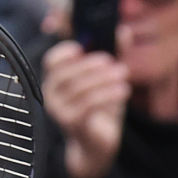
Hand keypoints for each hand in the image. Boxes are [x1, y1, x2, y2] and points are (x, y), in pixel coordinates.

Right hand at [42, 40, 130, 177]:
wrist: (97, 145)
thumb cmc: (100, 109)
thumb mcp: (108, 79)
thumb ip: (115, 54)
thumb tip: (125, 31)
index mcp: (56, 79)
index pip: (52, 60)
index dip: (65, 51)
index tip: (82, 46)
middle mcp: (52, 94)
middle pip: (68, 73)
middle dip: (92, 65)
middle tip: (115, 62)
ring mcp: (60, 110)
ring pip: (80, 89)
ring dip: (104, 79)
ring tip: (124, 74)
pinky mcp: (72, 123)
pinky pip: (88, 105)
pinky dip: (108, 95)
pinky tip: (124, 90)